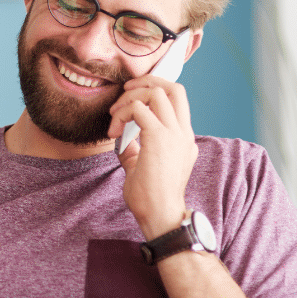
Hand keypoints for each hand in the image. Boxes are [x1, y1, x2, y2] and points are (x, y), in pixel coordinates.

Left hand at [108, 75, 197, 238]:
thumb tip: (121, 139)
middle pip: (173, 87)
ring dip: (130, 98)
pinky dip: (122, 114)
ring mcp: (174, 134)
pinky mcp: (159, 137)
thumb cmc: (151, 197)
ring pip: (156, 92)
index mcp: (183, 138)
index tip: (132, 97)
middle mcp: (183, 132)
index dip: (155, 89)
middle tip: (124, 92)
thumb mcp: (142, 165)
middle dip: (146, 82)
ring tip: (114, 116)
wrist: (160, 215)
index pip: (177, 99)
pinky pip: (139, 109)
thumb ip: (135, 149)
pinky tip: (113, 132)